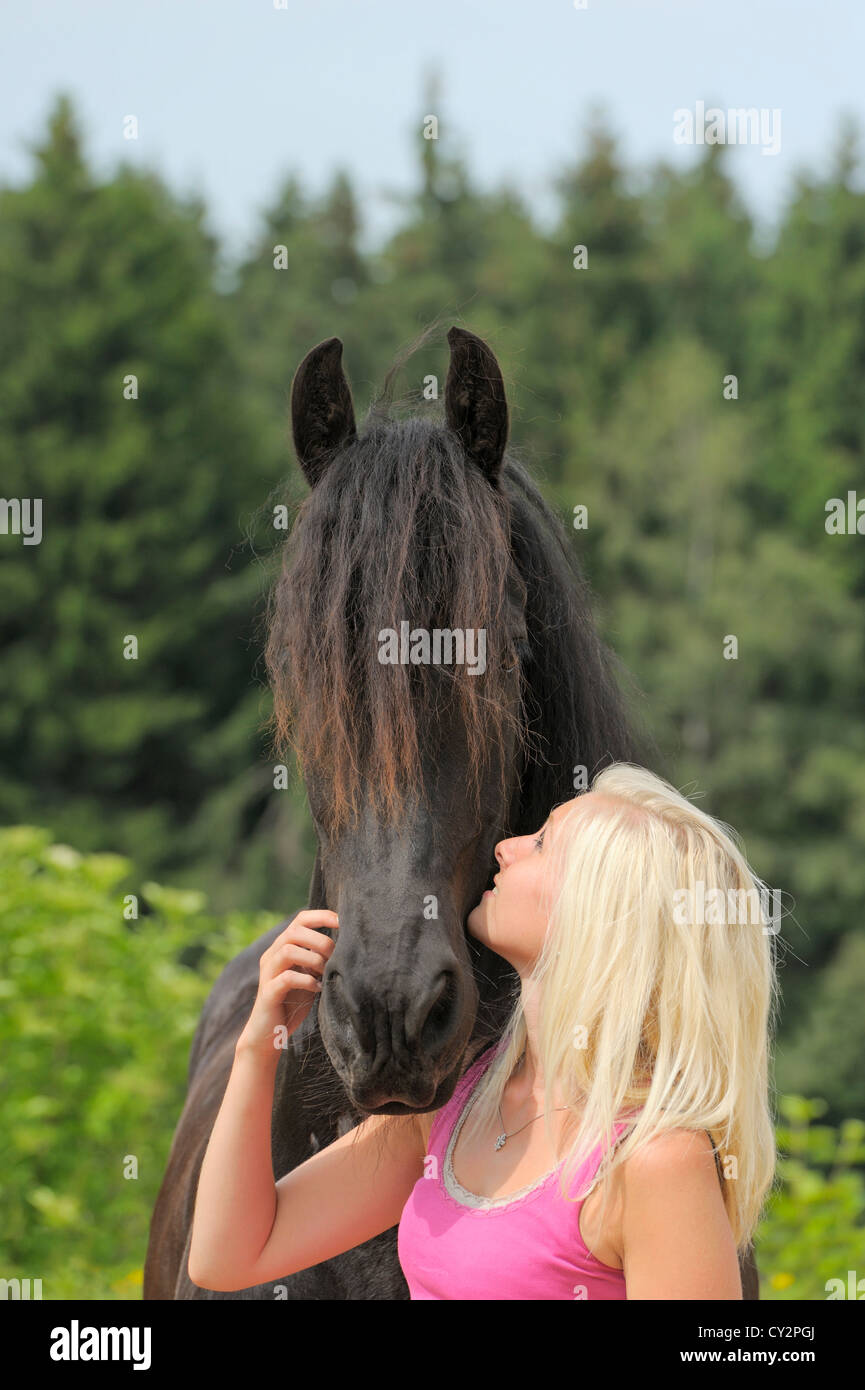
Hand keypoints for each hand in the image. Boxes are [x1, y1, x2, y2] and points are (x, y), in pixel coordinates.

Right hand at [236, 910, 338, 1060]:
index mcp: (282, 948)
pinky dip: (306, 980)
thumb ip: (319, 959)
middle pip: (294, 931)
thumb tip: (347, 945)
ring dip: (313, 959)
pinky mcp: (268, 993)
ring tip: (326, 972)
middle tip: (335, 956)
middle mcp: (272, 956)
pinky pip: (286, 978)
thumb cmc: (293, 1003)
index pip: (300, 920)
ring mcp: (268, 973)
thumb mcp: (309, 976)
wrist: (268, 1035)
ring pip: (288, 950)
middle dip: (320, 940)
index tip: (343, 922)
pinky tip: (318, 988)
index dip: (322, 916)